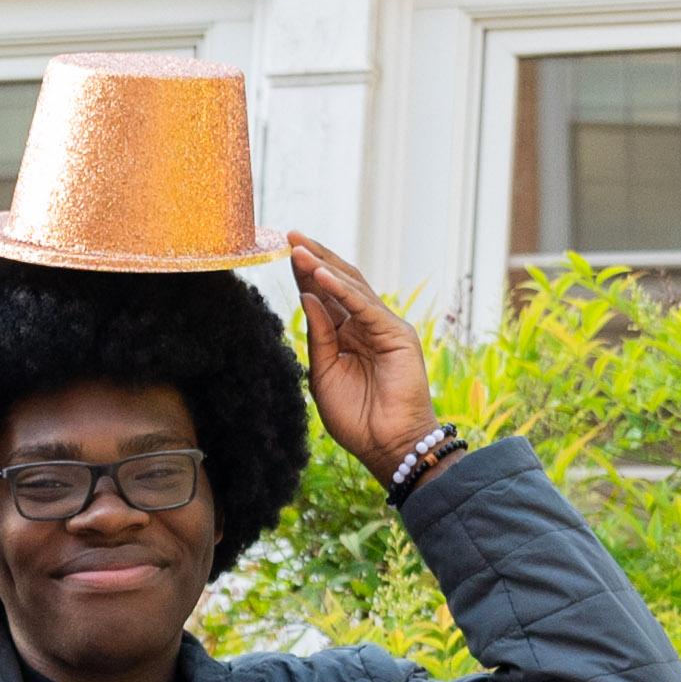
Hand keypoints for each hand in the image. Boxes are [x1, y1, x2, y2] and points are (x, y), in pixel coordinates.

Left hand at [290, 238, 445, 483]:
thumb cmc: (356, 418)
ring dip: (324, 267)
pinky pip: (365, 307)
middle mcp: (366, 325)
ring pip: (352, 288)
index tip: (283, 251)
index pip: (324, 296)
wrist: (386, 446)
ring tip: (299, 249)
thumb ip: (317, 336)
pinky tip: (321, 276)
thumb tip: (306, 296)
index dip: (304, 274)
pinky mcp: (397, 335)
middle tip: (290, 236)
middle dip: (314, 258)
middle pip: (339, 282)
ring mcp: (383, 327)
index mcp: (347, 335)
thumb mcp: (323, 374)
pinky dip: (342, 290)